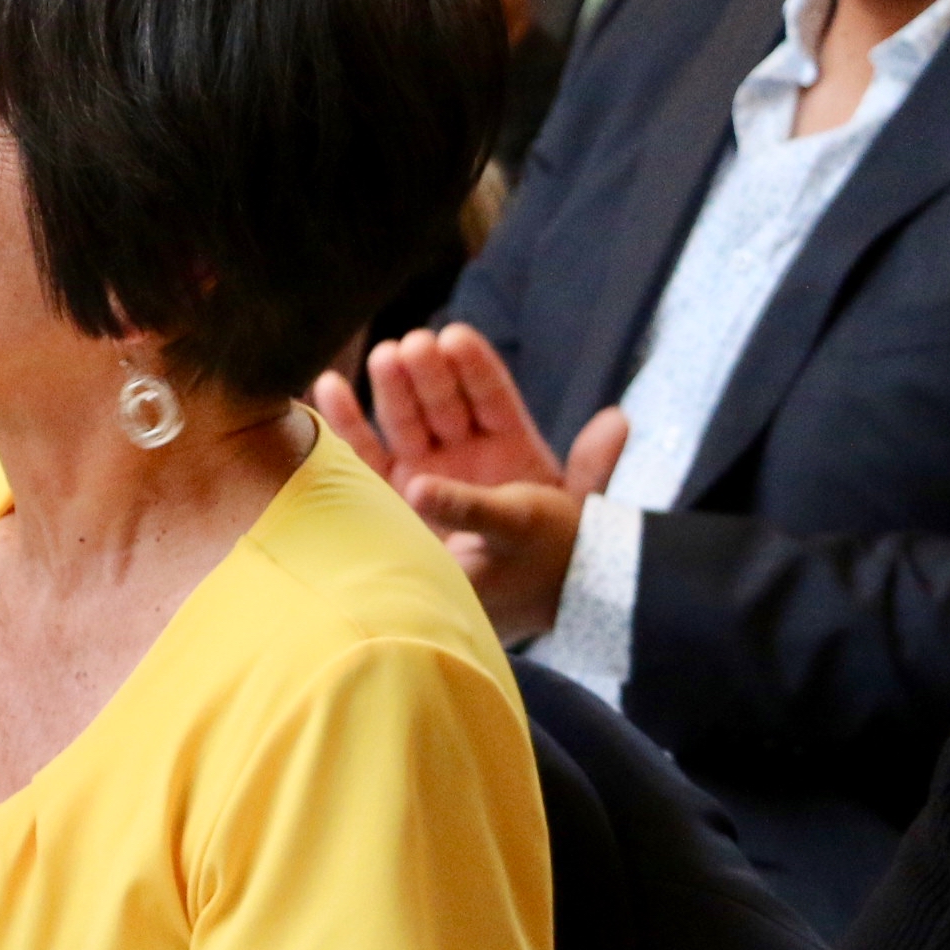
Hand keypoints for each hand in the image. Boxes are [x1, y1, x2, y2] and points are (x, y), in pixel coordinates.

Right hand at [314, 329, 622, 641]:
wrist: (498, 611)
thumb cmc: (539, 559)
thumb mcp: (571, 513)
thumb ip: (589, 468)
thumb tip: (619, 420)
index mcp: (507, 444)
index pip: (491, 396)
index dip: (475, 368)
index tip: (457, 339)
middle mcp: (461, 448)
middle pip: (443, 401)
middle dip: (430, 372)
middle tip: (417, 346)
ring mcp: (420, 466)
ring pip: (403, 419)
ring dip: (392, 387)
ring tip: (385, 357)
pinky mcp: (384, 491)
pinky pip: (362, 454)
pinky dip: (343, 422)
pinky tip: (329, 386)